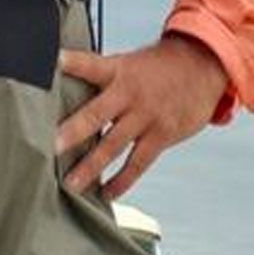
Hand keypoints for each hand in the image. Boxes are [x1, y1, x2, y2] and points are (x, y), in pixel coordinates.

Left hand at [55, 34, 227, 199]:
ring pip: (114, 145)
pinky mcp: (162, 135)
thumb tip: (64, 86)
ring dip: (91, 166)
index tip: (52, 63)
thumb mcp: (129, 62)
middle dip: (73, 131)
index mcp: (118, 70)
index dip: (71, 63)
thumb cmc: (157, 67)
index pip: (89, 64)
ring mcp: (146, 116)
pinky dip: (122, 180)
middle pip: (96, 114)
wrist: (202, 67)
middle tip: (51, 146)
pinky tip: (105, 192)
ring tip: (71, 184)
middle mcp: (130, 94)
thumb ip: (101, 77)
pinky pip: (138, 163)